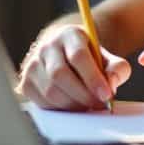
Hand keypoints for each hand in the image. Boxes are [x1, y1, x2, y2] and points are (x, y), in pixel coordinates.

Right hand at [16, 24, 130, 110]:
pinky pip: (42, 102)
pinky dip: (60, 109)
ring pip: (50, 91)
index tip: (107, 94)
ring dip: (72, 105)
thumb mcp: (107, 58)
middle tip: (99, 105)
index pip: (78, 56)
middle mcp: (47, 47)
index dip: (92, 78)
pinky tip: (73, 106)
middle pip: (60, 75)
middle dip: (82, 95)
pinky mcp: (26, 82)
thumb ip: (117, 69)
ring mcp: (33, 64)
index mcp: (69, 35)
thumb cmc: (90, 58)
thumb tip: (110, 86)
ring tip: (88, 106)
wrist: (65, 54)